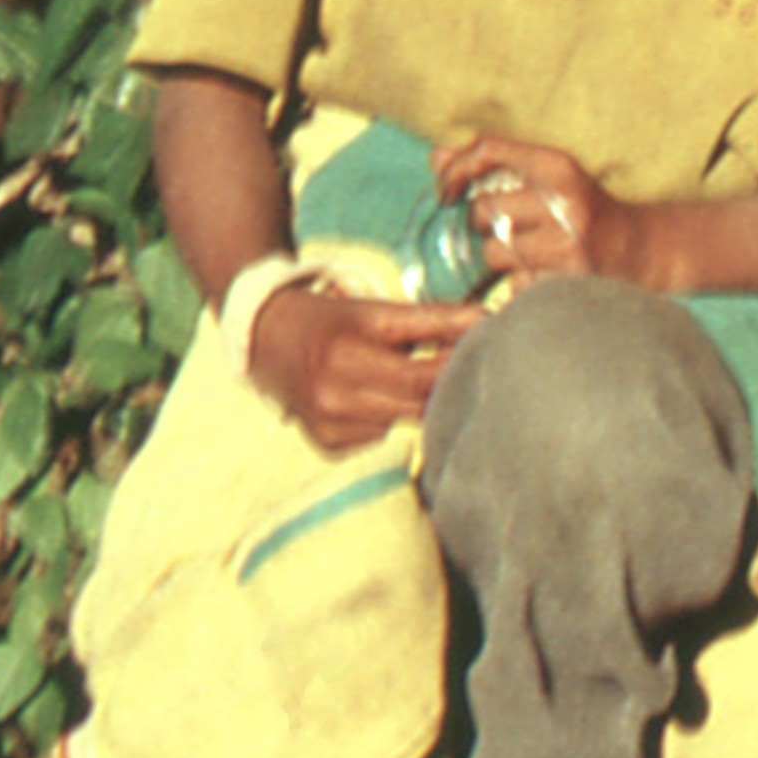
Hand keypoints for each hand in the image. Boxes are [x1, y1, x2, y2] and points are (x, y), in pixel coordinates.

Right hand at [245, 276, 469, 448]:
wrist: (264, 341)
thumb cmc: (331, 319)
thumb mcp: (375, 310)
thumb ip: (432, 319)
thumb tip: (488, 321)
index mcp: (346, 348)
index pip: (420, 367)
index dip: (462, 359)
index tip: (492, 349)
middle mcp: (334, 389)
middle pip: (416, 400)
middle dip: (451, 387)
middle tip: (480, 373)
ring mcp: (329, 424)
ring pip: (405, 425)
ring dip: (427, 410)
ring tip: (441, 391)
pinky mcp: (329, 446)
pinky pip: (384, 442)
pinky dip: (399, 426)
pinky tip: (398, 410)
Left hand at [439, 133, 636, 287]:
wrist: (639, 248)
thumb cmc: (582, 207)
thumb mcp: (546, 175)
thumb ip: (492, 163)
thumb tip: (436, 157)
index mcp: (558, 166)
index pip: (488, 151)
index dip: (456, 169)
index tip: (445, 190)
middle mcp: (562, 201)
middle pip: (483, 209)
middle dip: (484, 222)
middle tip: (509, 226)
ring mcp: (566, 243)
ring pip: (492, 251)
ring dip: (499, 256)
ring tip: (527, 252)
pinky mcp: (566, 281)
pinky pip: (511, 286)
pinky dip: (516, 284)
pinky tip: (541, 274)